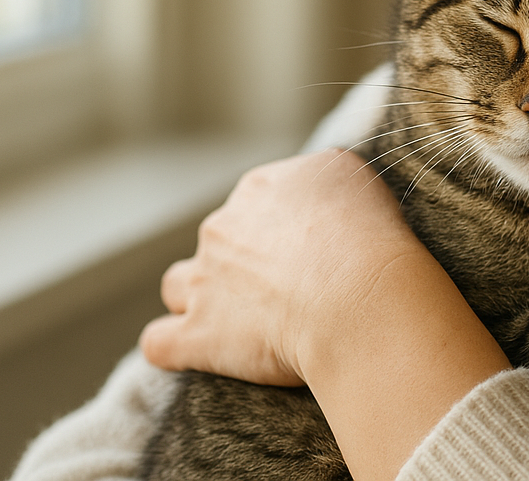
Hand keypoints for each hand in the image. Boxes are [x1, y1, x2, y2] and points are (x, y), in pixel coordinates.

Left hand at [140, 149, 422, 385]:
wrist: (357, 296)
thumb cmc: (368, 237)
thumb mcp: (354, 175)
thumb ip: (324, 175)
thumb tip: (315, 188)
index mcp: (261, 189)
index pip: (258, 201)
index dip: (282, 227)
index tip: (311, 250)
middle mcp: (223, 227)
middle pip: (219, 240)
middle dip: (242, 261)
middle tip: (291, 287)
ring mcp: (203, 282)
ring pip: (178, 284)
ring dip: (197, 297)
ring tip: (236, 319)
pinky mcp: (197, 336)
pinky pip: (160, 342)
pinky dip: (174, 347)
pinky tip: (196, 353)